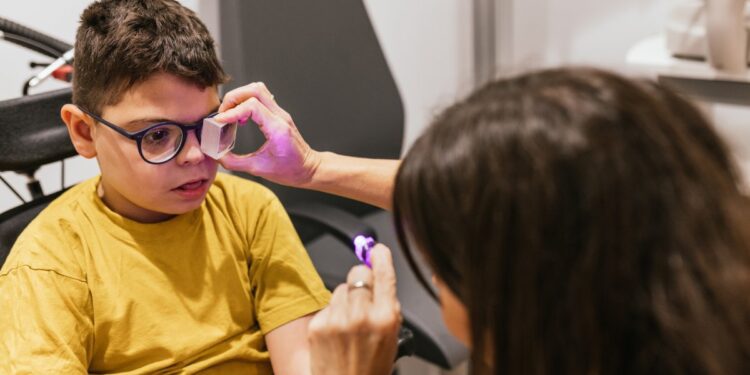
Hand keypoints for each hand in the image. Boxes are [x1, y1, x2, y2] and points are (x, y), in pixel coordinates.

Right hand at [214, 82, 321, 186]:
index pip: (252, 107)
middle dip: (234, 98)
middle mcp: (280, 117)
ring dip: (241, 97)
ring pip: (259, 90)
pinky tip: (242, 117)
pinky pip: (262, 98)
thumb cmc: (290, 170)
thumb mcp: (259, 169)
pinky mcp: (279, 115)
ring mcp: (281, 113)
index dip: (232, 111)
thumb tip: (216, 155)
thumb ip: (234, 162)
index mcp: (277, 129)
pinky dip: (247, 101)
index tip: (220, 121)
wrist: (309, 169)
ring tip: (231, 113)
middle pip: (255, 90)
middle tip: (222, 114)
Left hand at [308, 245, 401, 374]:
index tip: (378, 249)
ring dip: (346, 298)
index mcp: (385, 318)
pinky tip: (337, 332)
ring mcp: (337, 320)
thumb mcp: (392, 337)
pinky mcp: (318, 325)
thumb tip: (380, 277)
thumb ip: (388, 306)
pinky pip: (328, 304)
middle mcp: (361, 316)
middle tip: (364, 296)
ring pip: (342, 288)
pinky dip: (333, 313)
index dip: (381, 257)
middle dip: (362, 279)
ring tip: (350, 323)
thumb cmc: (371, 368)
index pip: (383, 274)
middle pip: (358, 273)